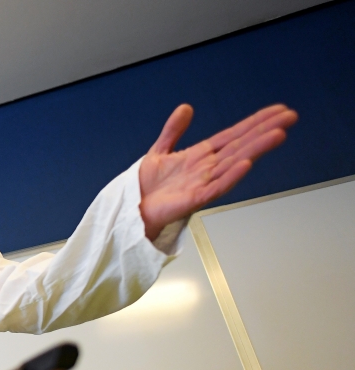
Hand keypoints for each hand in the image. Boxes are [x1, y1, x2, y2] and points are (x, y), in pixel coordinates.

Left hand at [138, 103, 297, 238]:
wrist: (133, 209)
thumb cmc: (146, 187)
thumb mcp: (159, 151)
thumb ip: (173, 130)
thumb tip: (185, 108)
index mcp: (200, 156)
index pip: (233, 135)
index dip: (254, 122)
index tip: (277, 111)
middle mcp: (207, 169)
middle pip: (241, 146)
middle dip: (265, 131)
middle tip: (289, 118)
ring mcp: (203, 184)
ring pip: (235, 163)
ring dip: (256, 149)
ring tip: (277, 135)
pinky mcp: (194, 200)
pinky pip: (216, 188)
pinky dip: (231, 176)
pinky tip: (245, 165)